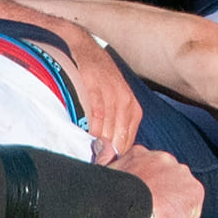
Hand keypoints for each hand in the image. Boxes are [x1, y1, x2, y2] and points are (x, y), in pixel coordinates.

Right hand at [44, 24, 140, 157]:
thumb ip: (116, 125)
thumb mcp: (115, 101)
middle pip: (118, 141)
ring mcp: (112, 95)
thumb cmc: (99, 79)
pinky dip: (91, 129)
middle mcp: (126, 103)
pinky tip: (84, 137)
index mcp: (133, 110)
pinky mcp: (97, 89)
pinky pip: (96, 116)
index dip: (116, 159)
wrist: (84, 49)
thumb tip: (111, 154)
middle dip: (107, 155)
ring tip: (87, 155)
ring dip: (98, 146)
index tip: (105, 168)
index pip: (128, 144)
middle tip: (95, 166)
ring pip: (108, 132)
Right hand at [108, 145, 203, 217]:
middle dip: (159, 201)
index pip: (150, 174)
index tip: (135, 204)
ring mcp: (181, 173)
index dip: (143, 193)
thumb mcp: (105, 169)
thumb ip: (105, 156)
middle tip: (145, 216)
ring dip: (168, 215)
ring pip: (178, 202)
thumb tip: (101, 141)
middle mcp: (164, 158)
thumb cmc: (110, 195)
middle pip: (167, 186)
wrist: (125, 208)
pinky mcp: (194, 191)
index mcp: (142, 153)